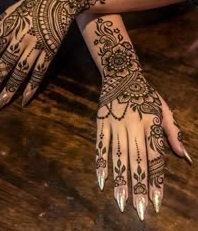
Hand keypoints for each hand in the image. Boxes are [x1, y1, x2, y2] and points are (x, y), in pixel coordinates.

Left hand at [0, 0, 131, 109]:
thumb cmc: (33, 3)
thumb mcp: (10, 10)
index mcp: (8, 29)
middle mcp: (20, 40)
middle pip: (4, 66)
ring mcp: (36, 46)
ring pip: (21, 71)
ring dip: (10, 89)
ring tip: (1, 104)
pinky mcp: (51, 51)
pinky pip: (40, 71)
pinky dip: (33, 85)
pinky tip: (25, 99)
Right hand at [93, 18, 191, 219]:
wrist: (122, 75)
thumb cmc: (146, 93)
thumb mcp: (164, 108)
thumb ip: (173, 132)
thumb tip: (184, 157)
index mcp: (151, 123)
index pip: (155, 157)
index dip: (157, 180)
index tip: (157, 201)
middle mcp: (134, 126)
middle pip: (137, 160)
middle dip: (139, 187)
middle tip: (140, 210)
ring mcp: (115, 124)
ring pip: (118, 156)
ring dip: (120, 180)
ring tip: (121, 202)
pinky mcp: (101, 122)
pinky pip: (100, 145)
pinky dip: (100, 163)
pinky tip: (101, 181)